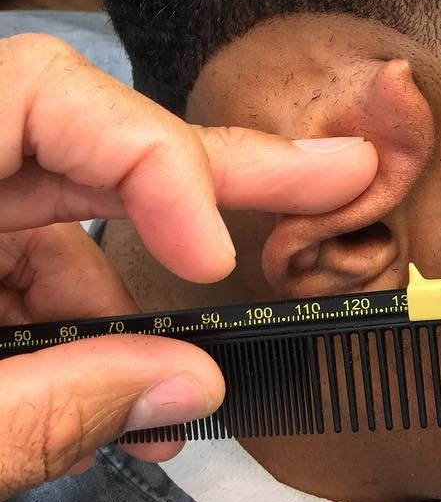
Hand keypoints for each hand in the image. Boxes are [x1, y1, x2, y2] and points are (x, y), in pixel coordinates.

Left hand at [0, 34, 377, 498]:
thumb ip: (48, 408)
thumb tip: (190, 385)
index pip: (44, 92)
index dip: (152, 158)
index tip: (210, 257)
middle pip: (94, 136)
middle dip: (221, 173)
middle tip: (338, 174)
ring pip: (73, 210)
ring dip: (140, 296)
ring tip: (182, 384)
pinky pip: (40, 260)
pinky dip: (92, 323)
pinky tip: (118, 393)